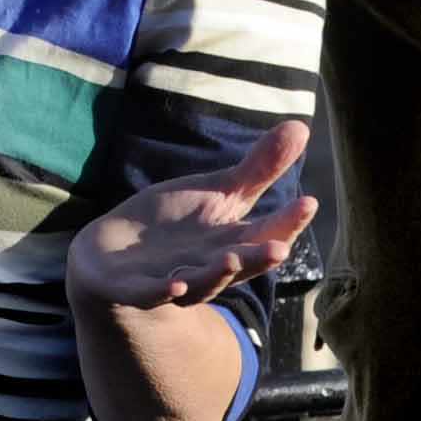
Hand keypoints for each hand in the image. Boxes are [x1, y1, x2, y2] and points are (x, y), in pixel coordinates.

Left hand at [66, 121, 315, 315]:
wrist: (112, 252)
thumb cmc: (174, 223)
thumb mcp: (218, 192)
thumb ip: (259, 169)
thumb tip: (301, 126)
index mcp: (233, 243)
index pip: (267, 234)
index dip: (287, 222)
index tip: (308, 201)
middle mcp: (210, 268)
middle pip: (240, 264)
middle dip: (259, 257)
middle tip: (281, 246)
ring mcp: (175, 280)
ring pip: (201, 283)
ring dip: (216, 274)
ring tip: (231, 257)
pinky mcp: (136, 288)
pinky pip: (151, 294)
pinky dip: (163, 291)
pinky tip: (175, 285)